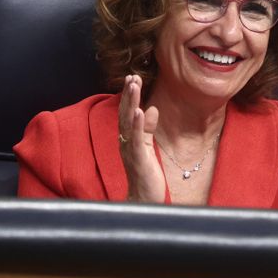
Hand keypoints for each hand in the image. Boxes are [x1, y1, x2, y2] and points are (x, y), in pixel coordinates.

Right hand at [118, 75, 165, 202]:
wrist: (144, 201)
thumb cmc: (146, 176)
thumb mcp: (148, 147)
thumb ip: (148, 129)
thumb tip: (152, 109)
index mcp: (128, 139)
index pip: (127, 113)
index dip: (129, 96)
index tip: (133, 78)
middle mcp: (126, 142)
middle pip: (125, 114)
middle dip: (128, 94)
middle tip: (131, 75)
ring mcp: (131, 150)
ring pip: (128, 122)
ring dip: (131, 103)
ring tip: (134, 86)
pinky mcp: (138, 159)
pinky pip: (137, 139)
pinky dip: (138, 124)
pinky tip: (141, 111)